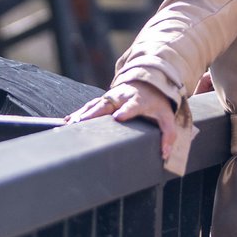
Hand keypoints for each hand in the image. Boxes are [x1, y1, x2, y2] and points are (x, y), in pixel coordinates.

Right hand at [65, 78, 181, 162]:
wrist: (147, 82)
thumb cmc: (156, 103)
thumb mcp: (167, 116)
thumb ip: (168, 134)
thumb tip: (165, 154)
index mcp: (138, 101)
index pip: (132, 106)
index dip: (126, 111)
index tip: (118, 117)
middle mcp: (121, 98)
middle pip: (105, 105)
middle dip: (93, 113)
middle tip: (82, 122)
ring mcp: (110, 98)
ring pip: (94, 105)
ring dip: (82, 114)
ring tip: (71, 124)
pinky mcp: (103, 100)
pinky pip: (89, 106)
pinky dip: (78, 113)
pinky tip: (67, 121)